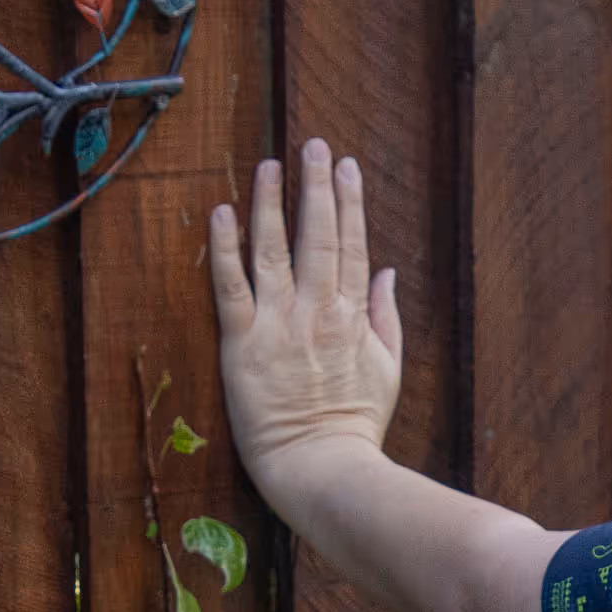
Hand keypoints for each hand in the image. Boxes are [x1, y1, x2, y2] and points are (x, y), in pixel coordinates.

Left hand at [210, 141, 401, 487]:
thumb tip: (385, 273)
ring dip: (271, 203)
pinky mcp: (243, 345)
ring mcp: (279, 325)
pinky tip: (222, 213)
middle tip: (313, 144)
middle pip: (319, 237)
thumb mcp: (388, 370)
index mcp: (353, 316)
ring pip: (274, 250)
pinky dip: (225, 249)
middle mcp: (318, 311)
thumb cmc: (355, 426)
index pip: (352, 246)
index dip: (349, 203)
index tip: (346, 166)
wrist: (321, 468)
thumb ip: (387, 318)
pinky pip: (231, 288)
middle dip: (316, 187)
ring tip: (269, 164)